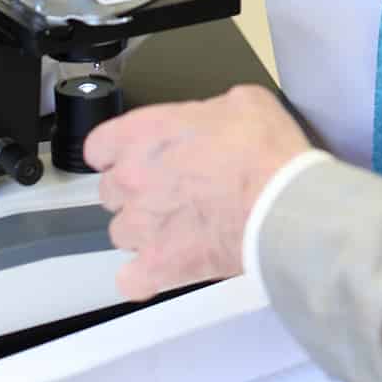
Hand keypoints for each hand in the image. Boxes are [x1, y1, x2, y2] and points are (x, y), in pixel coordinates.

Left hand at [85, 84, 311, 300]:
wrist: (283, 205)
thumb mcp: (244, 101)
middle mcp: (133, 178)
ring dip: (144, 229)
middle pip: (110, 190)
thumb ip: (211, 110)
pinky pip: (131, 279)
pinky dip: (145, 275)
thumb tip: (215, 119)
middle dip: (137, 189)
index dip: (117, 151)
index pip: (98, 146)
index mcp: (146, 133)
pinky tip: (166, 264)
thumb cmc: (265, 154)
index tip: (134, 155)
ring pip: (121, 232)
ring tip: (180, 225)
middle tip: (173, 187)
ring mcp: (142, 226)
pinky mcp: (158, 265)